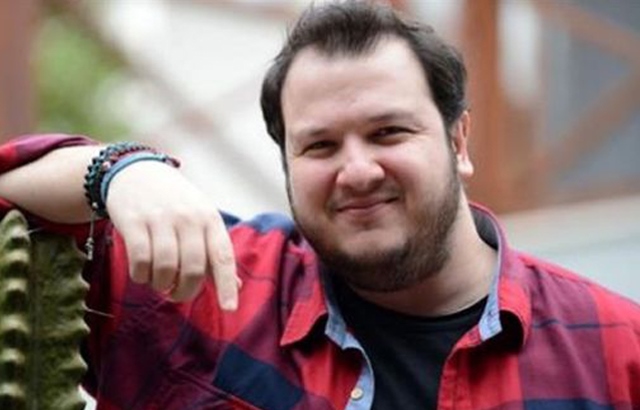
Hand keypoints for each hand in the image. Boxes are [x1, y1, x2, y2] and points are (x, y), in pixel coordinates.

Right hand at [104, 160, 238, 307]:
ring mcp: (161, 218)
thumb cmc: (175, 202)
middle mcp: (189, 218)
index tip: (229, 308)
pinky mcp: (134, 221)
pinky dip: (141, 276)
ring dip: (161, 284)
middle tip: (176, 295)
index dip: (227, 285)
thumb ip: (215, 252)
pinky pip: (140, 261)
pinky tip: (141, 274)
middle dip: (185, 292)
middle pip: (193, 269)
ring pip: (166, 268)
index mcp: (210, 219)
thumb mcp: (201, 219)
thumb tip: (236, 286)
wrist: (136, 172)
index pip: (223, 257)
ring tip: (159, 282)